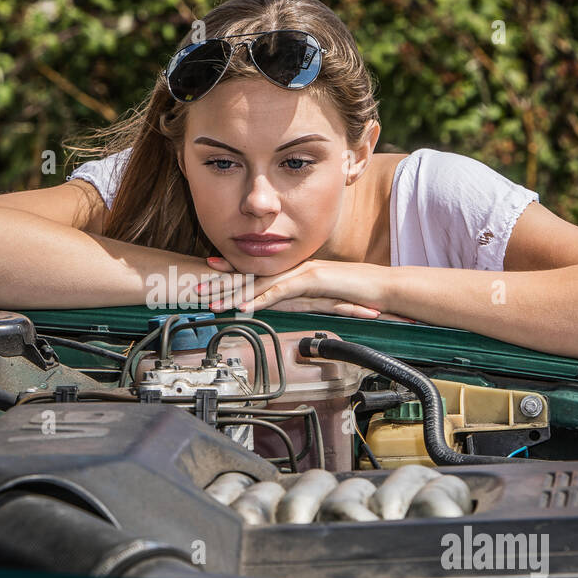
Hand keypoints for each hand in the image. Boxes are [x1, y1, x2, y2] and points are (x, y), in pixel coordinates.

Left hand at [199, 256, 415, 321]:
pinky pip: (281, 292)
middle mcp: (293, 269)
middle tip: (196, 289)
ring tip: (212, 303)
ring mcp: (301, 272)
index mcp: (294, 273)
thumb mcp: (323, 300)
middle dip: (222, 284)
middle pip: (251, 276)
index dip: (231, 274)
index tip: (208, 274)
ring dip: (234, 294)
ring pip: (260, 283)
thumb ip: (302, 301)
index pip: (257, 273)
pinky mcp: (311, 281)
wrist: (381, 289)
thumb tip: (282, 307)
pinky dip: (261, 299)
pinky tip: (245, 306)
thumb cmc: (356, 296)